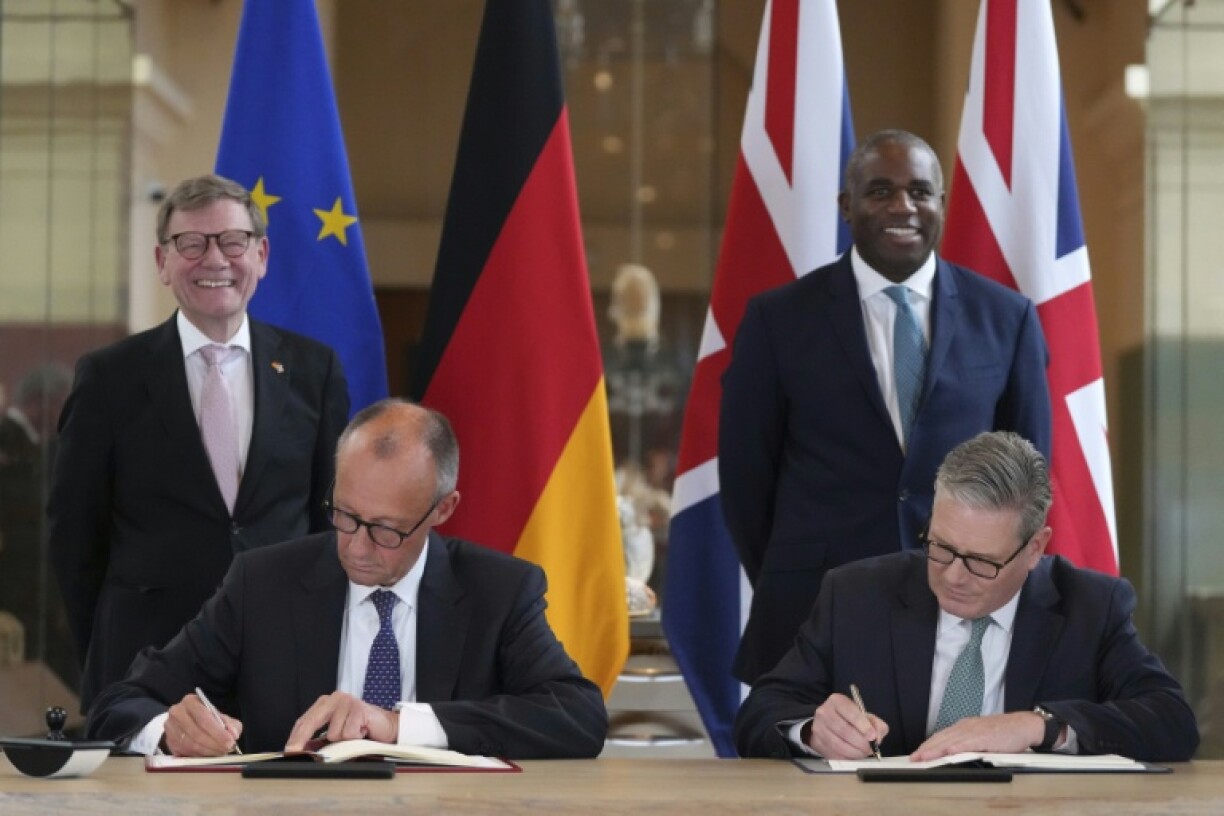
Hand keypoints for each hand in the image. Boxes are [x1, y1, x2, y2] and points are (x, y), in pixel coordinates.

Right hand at [163, 694, 242, 756]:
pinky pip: (183, 752)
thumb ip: (230, 724)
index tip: (230, 742)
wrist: (187, 720)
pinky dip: (198, 755)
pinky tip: (208, 755)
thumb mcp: (220, 716)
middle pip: (196, 732)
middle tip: (226, 750)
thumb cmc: (206, 718)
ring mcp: (170, 728)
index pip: (204, 718)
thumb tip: (233, 735)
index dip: (218, 732)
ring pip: (189, 744)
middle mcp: (177, 713)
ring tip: (220, 753)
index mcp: (190, 702)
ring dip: (207, 751)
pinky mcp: (168, 741)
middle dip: (214, 744)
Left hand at [284, 692, 398, 751]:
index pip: (305, 720)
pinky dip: (355, 738)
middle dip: (301, 739)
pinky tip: (362, 732)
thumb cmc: (360, 729)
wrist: (387, 726)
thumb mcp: (336, 734)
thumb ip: (319, 739)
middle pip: (312, 721)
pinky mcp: (359, 708)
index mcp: (326, 703)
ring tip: (354, 735)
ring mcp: (347, 701)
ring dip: (344, 741)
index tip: (288, 750)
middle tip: (293, 752)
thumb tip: (301, 750)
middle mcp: (335, 698)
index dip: (295, 736)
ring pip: (333, 733)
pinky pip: (348, 733)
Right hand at [806, 693, 889, 758]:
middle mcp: (824, 712)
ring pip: (838, 744)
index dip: (863, 726)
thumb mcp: (864, 716)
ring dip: (854, 752)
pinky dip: (846, 758)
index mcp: (837, 701)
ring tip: (863, 752)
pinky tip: (853, 755)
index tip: (872, 736)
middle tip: (870, 748)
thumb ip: (876, 724)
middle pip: (844, 730)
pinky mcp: (817, 742)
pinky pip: (833, 754)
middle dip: (861, 743)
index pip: (851, 713)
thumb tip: (877, 738)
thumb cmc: (850, 719)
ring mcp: (819, 728)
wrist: (828, 723)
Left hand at [910, 711, 1045, 761]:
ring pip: (951, 740)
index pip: (941, 736)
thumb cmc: (1003, 733)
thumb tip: (953, 753)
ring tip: (924, 757)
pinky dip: (958, 747)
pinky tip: (948, 751)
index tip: (917, 754)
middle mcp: (966, 727)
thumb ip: (967, 743)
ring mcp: (975, 731)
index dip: (928, 745)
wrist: (1023, 725)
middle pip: (941, 738)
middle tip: (914, 758)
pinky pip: (969, 742)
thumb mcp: (980, 736)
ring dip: (936, 749)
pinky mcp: (986, 737)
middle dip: (926, 749)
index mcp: (964, 727)